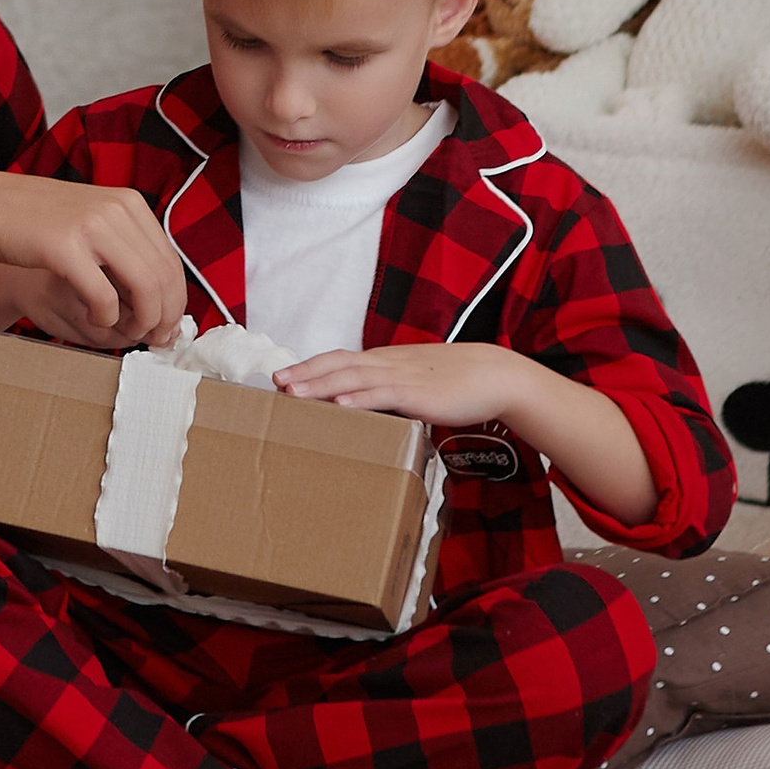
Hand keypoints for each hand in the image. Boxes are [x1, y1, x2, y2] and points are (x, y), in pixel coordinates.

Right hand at [0, 178, 186, 352]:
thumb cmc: (38, 220)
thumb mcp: (92, 217)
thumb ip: (125, 244)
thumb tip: (164, 293)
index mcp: (130, 202)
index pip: (171, 260)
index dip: (175, 301)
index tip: (166, 326)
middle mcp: (118, 210)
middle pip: (164, 277)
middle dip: (164, 318)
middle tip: (151, 339)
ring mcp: (93, 226)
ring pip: (145, 289)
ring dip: (140, 322)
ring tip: (123, 332)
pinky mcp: (67, 247)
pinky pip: (105, 298)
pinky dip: (105, 319)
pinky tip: (92, 318)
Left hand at [276, 344, 528, 428]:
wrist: (494, 375)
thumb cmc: (456, 382)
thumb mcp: (416, 383)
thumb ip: (391, 392)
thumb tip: (369, 410)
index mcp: (386, 361)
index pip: (340, 359)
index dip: (311, 367)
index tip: (284, 376)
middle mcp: (387, 364)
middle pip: (338, 364)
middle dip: (305, 373)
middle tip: (275, 383)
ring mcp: (401, 377)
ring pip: (353, 377)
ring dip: (320, 384)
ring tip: (293, 393)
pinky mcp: (417, 393)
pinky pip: (383, 395)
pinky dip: (359, 399)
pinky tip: (340, 406)